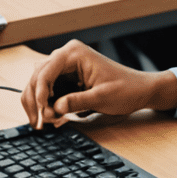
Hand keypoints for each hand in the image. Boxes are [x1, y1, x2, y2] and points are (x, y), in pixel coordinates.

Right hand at [19, 40, 176, 129]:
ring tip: (51, 122)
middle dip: (36, 102)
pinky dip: (47, 106)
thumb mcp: (102, 97)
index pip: (45, 72)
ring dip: (39, 105)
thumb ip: (77, 102)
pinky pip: (48, 92)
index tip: (42, 114)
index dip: (39, 94)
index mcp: (74, 53)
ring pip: (38, 86)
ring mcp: (64, 67)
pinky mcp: (66, 79)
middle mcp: (66, 56)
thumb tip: (54, 109)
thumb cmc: (126, 90)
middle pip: (36, 78)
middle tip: (42, 124)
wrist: (140, 90)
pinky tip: (55, 119)